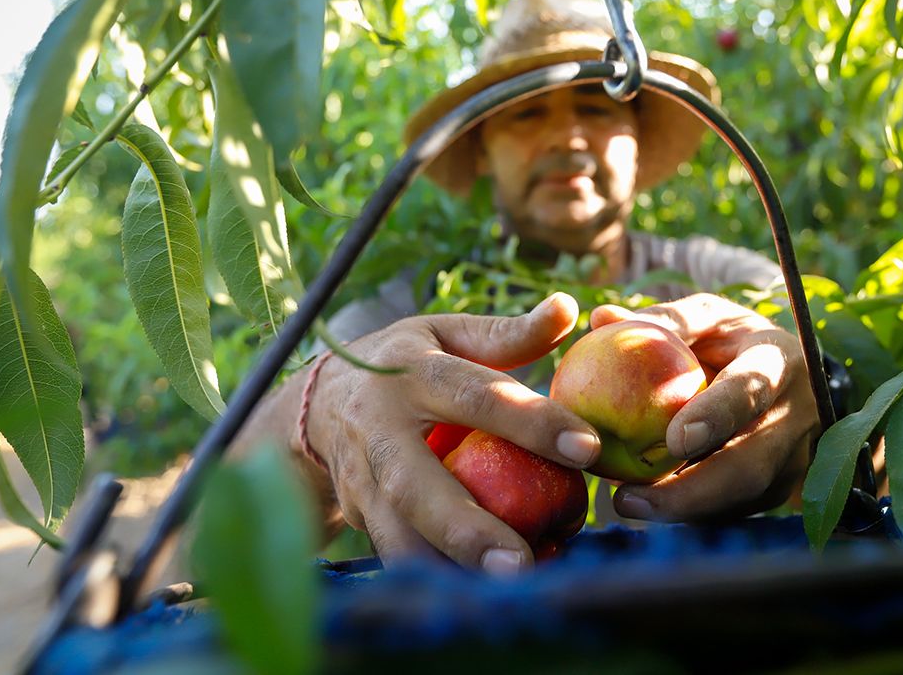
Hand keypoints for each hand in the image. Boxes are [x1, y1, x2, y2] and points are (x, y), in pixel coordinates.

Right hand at [302, 293, 599, 573]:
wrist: (315, 403)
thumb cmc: (404, 362)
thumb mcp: (445, 333)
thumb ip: (508, 333)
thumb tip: (568, 307)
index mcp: (412, 371)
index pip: (477, 395)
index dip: (532, 421)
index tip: (587, 448)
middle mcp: (379, 427)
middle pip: (416, 484)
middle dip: (467, 527)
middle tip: (524, 561)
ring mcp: (360, 477)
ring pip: (396, 533)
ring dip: (446, 566)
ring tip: (505, 591)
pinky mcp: (356, 515)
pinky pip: (393, 553)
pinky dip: (434, 578)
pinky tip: (480, 596)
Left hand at [589, 293, 819, 521]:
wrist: (788, 375)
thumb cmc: (732, 339)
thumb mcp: (707, 316)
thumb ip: (664, 320)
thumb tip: (602, 319)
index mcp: (778, 362)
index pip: (751, 390)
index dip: (717, 416)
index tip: (675, 439)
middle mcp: (795, 416)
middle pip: (750, 467)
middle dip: (692, 492)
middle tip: (629, 499)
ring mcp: (792, 459)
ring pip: (740, 498)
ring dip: (684, 509)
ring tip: (628, 505)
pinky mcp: (777, 489)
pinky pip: (732, 508)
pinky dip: (690, 510)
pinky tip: (648, 507)